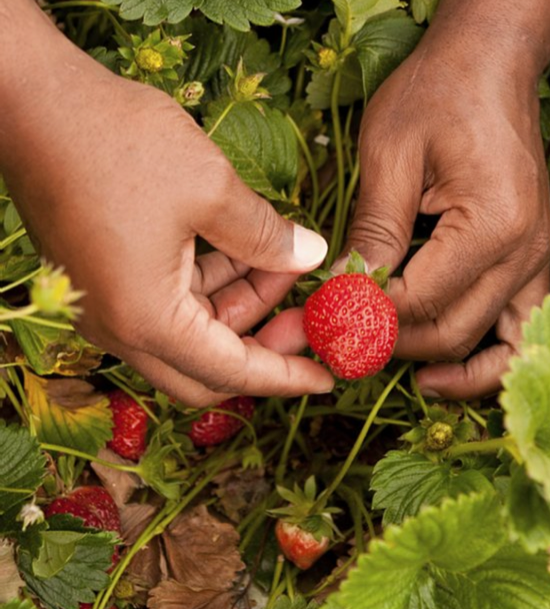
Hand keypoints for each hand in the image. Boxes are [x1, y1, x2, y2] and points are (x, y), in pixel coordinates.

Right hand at [0, 8, 333, 404]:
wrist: (32, 99)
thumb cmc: (117, 142)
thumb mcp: (211, 189)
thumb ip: (266, 235)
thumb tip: (311, 255)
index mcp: (145, 319)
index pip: (231, 371)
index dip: (285, 376)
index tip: (326, 377)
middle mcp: (120, 326)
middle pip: (207, 367)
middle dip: (263, 344)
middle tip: (307, 317)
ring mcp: (108, 304)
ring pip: (192, 331)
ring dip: (242, 303)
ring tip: (286, 262)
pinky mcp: (106, 278)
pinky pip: (170, 301)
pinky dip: (213, 283)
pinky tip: (247, 249)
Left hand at [341, 26, 549, 398]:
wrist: (488, 65)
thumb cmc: (437, 94)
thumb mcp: (390, 154)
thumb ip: (374, 231)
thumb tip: (346, 292)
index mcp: (490, 226)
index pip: (416, 301)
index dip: (362, 318)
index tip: (319, 321)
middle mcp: (523, 254)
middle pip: (450, 332)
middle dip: (389, 344)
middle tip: (339, 343)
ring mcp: (534, 261)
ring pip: (491, 346)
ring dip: (443, 366)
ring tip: (398, 372)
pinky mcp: (529, 261)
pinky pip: (517, 329)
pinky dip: (485, 358)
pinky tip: (444, 364)